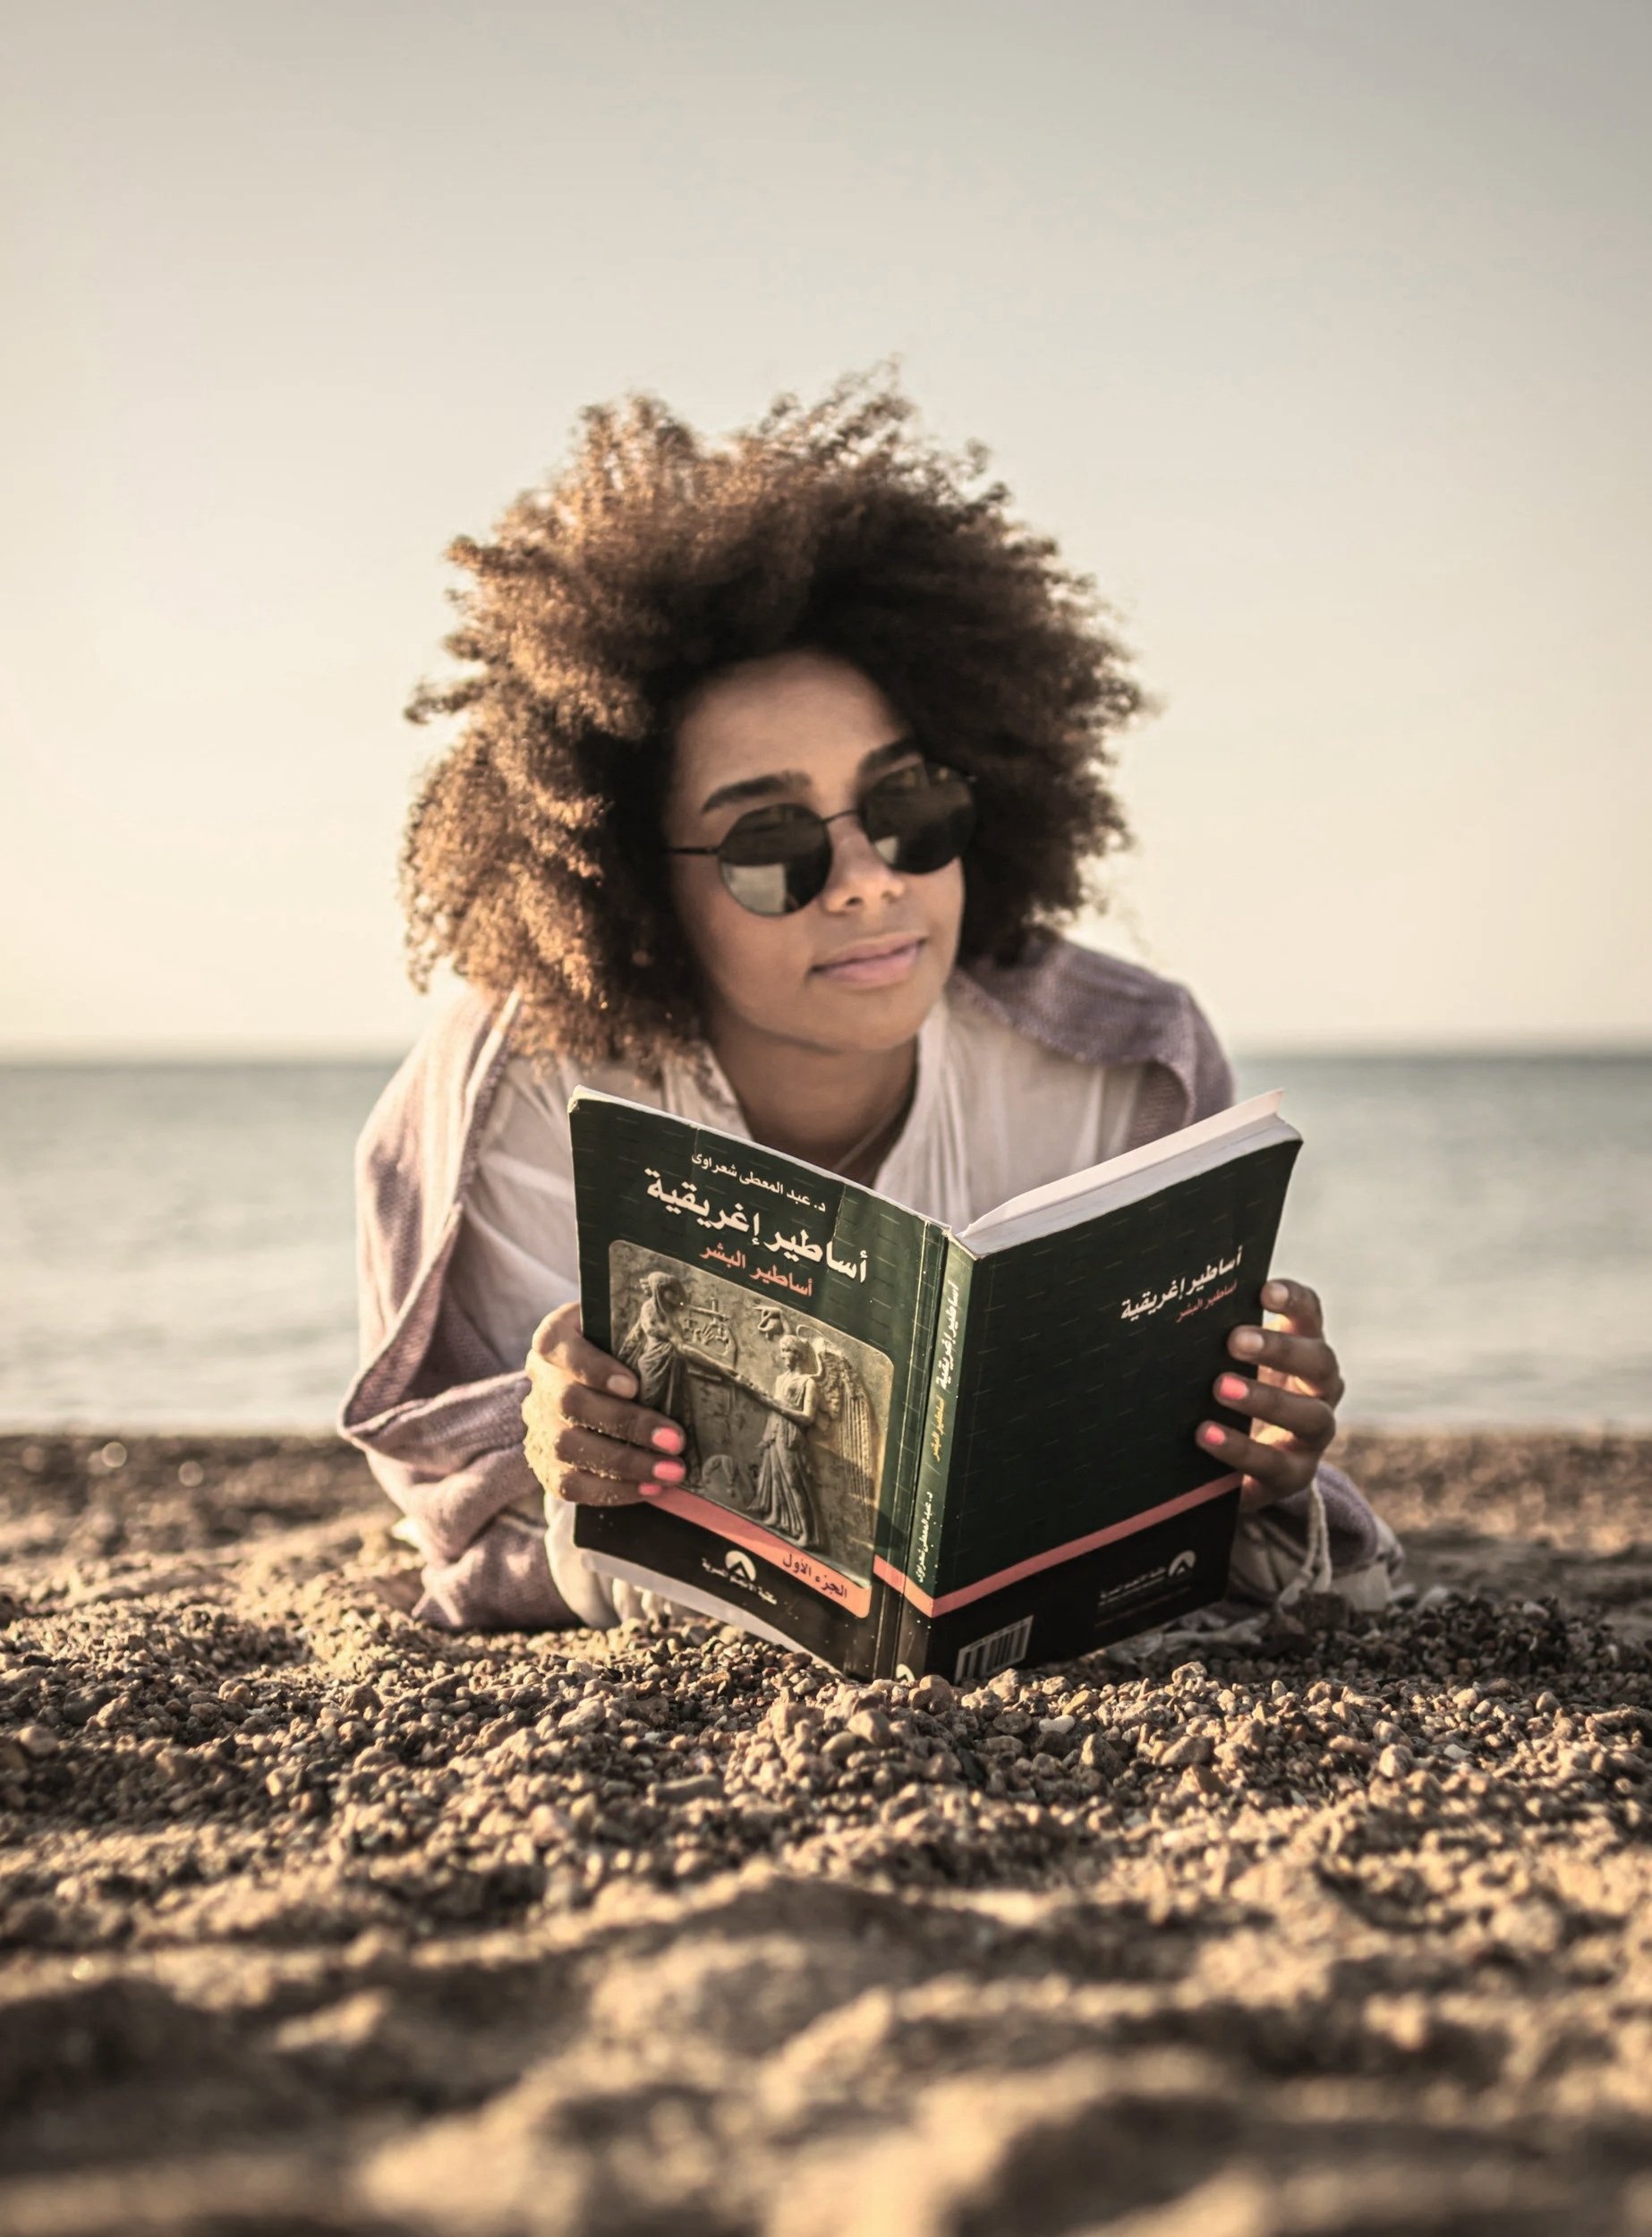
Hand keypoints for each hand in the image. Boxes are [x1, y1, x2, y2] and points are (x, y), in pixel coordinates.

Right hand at [521, 1301, 686, 1506]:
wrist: (599, 1386)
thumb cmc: (625, 1349)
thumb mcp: (629, 1328)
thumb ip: (647, 1326)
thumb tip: (686, 1335)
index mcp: (555, 1338)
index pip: (557, 1345)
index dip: (593, 1368)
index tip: (634, 1386)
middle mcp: (540, 1380)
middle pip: (570, 1403)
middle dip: (626, 1425)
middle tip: (675, 1440)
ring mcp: (538, 1424)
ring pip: (567, 1449)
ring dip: (625, 1465)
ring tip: (671, 1472)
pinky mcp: (544, 1462)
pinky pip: (568, 1485)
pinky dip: (611, 1491)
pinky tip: (649, 1489)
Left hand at [1197, 1278, 1342, 1513]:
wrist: (1234, 1467)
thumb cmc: (1226, 1397)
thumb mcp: (1226, 1365)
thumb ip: (1215, 1339)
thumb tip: (1171, 1308)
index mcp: (1303, 1350)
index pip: (1310, 1315)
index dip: (1293, 1300)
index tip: (1264, 1291)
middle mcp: (1320, 1390)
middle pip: (1319, 1361)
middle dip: (1280, 1349)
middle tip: (1235, 1340)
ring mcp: (1313, 1436)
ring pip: (1311, 1416)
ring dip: (1266, 1399)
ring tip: (1221, 1387)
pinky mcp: (1293, 1476)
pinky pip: (1275, 1464)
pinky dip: (1240, 1449)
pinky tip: (1205, 1434)